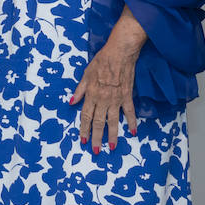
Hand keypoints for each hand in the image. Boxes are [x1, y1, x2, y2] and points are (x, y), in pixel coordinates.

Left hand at [70, 11, 145, 152]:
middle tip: (96, 151)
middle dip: (97, 138)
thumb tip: (71, 103)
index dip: (84, 129)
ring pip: (114, 121)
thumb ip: (80, 90)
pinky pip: (130, 111)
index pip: (86, 116)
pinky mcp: (127, 96)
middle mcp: (103, 99)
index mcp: (92, 94)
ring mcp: (116, 99)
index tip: (83, 140)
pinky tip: (133, 132)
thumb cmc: (101, 61)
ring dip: (113, 135)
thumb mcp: (86, 74)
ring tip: (112, 147)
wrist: (120, 53)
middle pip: (99, 122)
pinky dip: (132, 122)